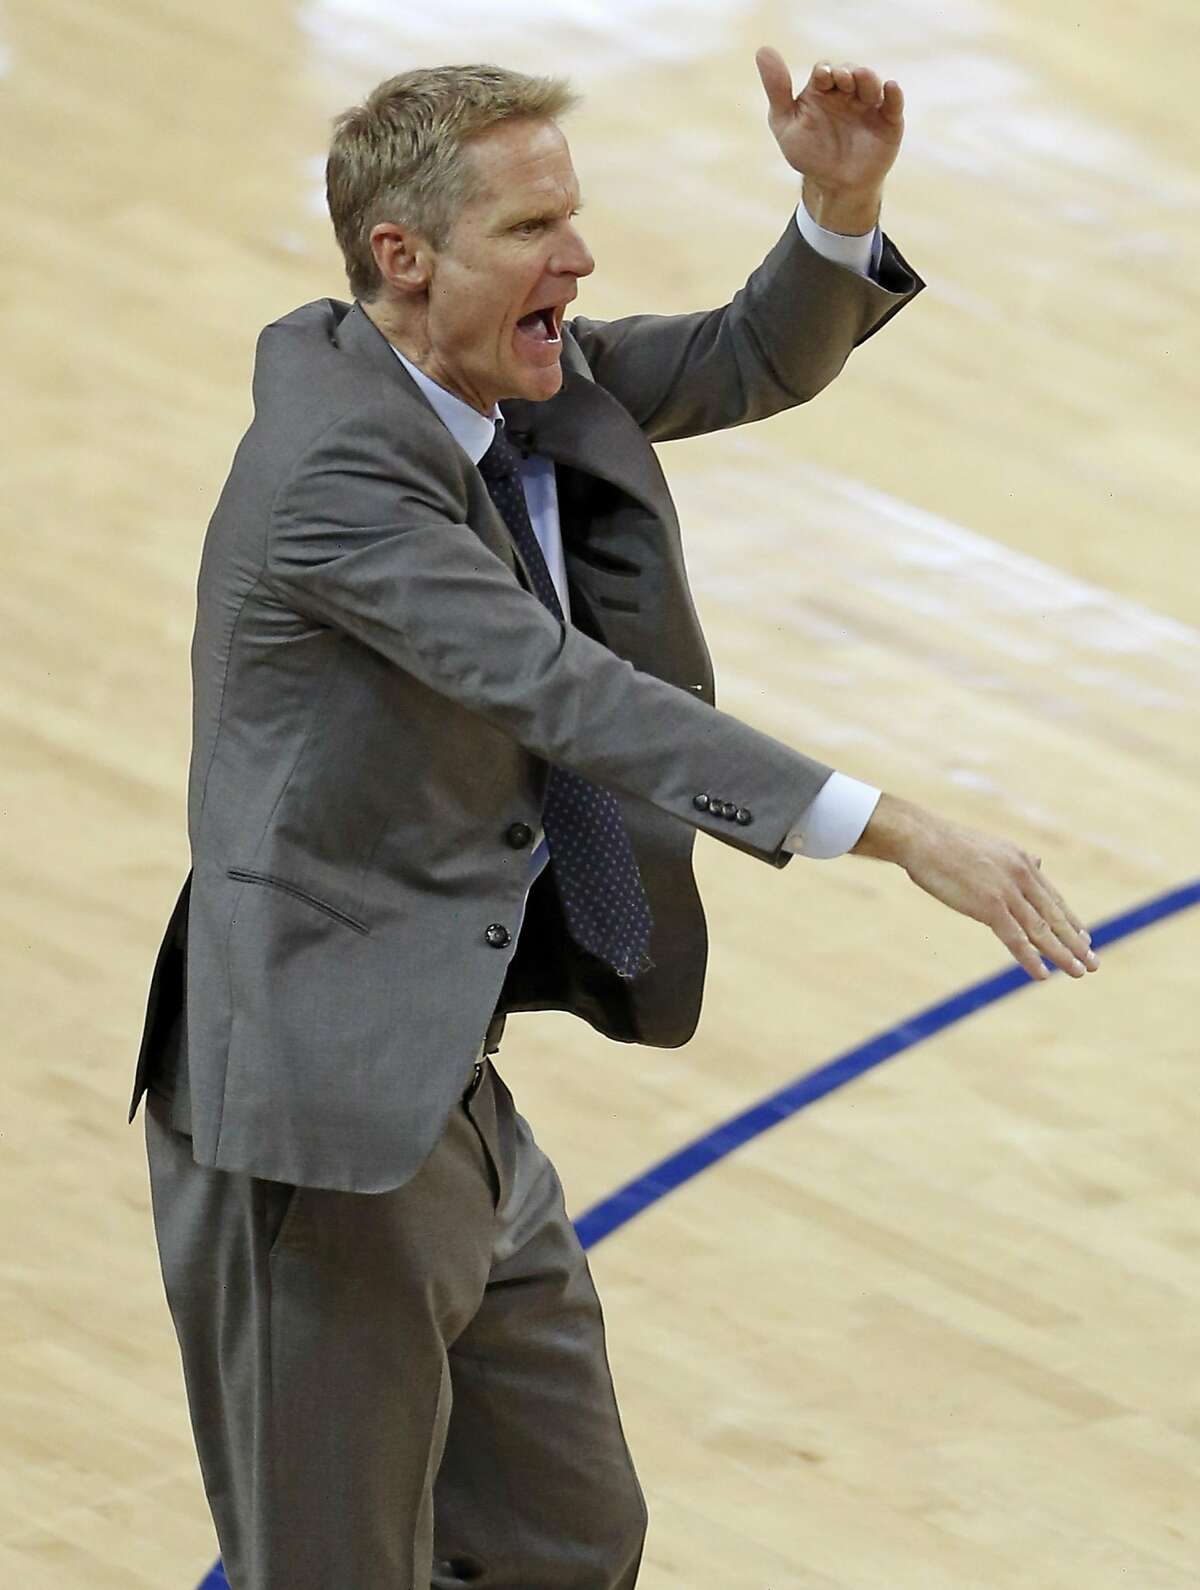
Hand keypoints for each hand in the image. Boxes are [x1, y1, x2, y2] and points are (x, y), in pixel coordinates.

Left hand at [755, 48, 904, 226]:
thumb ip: (777, 89)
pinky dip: (894, 94)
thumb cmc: (809, 155)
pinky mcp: (888, 121)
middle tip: (842, 80)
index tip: (822, 78)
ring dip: (867, 79)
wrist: (834, 188)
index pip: (825, 70)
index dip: (824, 71)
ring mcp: (869, 105)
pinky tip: (890, 88)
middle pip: (849, 72)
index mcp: (823, 90)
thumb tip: (762, 50)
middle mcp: (847, 93)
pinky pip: (894, 103)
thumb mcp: (785, 124)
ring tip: (861, 81)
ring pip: (871, 83)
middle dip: (846, 73)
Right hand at [854, 795, 1099, 982]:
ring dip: (1063, 954)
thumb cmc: (947, 844)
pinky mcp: (989, 906)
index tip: (1085, 937)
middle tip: (1093, 962)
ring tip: (1079, 971)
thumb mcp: (991, 847)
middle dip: (1076, 942)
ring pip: (1041, 929)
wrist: (922, 839)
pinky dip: (1030, 958)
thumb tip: (1038, 862)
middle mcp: (1022, 876)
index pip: (1053, 897)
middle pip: (1055, 916)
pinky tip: (1043, 974)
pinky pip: (1015, 938)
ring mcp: (1007, 892)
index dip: (1071, 920)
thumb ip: (1015, 860)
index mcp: (1022, 862)